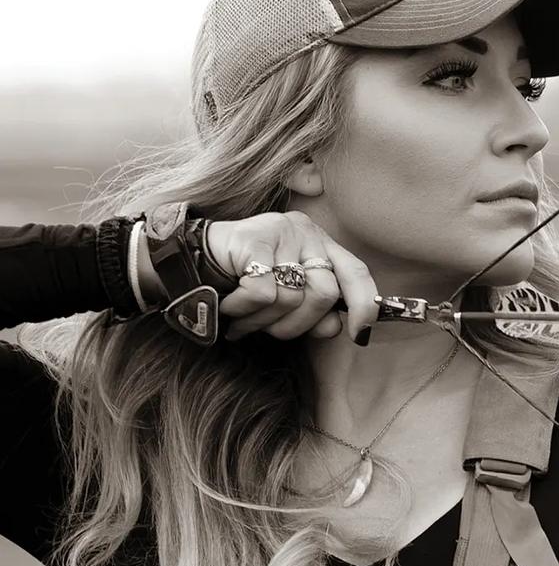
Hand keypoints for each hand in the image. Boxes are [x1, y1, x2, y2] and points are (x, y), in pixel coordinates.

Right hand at [205, 211, 378, 342]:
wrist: (189, 261)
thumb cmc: (243, 284)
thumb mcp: (285, 300)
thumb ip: (315, 313)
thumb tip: (335, 327)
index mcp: (320, 245)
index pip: (357, 273)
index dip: (363, 305)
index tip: (358, 334)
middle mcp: (306, 232)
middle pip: (324, 293)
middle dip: (296, 325)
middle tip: (268, 330)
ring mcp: (281, 231)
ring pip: (291, 298)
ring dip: (263, 322)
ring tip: (245, 321)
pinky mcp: (253, 238)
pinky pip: (262, 294)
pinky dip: (244, 311)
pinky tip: (231, 308)